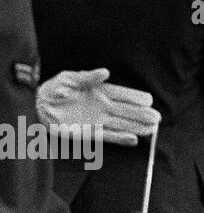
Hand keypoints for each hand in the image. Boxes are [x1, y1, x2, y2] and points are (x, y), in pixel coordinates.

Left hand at [36, 69, 159, 146]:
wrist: (37, 107)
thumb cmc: (54, 89)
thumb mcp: (69, 78)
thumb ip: (87, 77)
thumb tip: (105, 72)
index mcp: (100, 91)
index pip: (123, 94)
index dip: (136, 97)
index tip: (148, 100)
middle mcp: (103, 107)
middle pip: (127, 111)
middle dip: (142, 115)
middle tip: (157, 118)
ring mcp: (97, 121)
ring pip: (121, 124)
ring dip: (136, 128)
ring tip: (152, 130)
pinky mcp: (88, 134)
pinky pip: (108, 136)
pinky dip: (120, 138)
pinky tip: (133, 140)